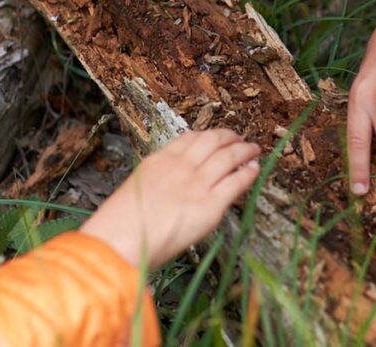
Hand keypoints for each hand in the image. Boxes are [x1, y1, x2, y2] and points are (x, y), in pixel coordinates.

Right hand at [80, 129, 260, 267]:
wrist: (120, 239)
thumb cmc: (120, 225)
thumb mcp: (135, 190)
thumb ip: (155, 184)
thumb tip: (166, 192)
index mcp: (159, 161)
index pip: (189, 138)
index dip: (208, 135)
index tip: (216, 137)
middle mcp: (180, 167)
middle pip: (212, 141)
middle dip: (229, 138)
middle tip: (239, 139)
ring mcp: (197, 184)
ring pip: (228, 157)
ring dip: (244, 151)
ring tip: (253, 150)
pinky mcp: (210, 205)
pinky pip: (236, 182)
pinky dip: (248, 173)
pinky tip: (254, 170)